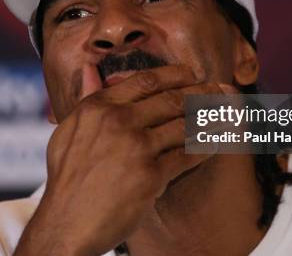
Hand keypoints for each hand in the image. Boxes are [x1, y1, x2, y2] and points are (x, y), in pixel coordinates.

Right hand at [13, 64, 235, 255]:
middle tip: (218, 91)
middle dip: (201, 93)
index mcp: (98, 107)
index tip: (192, 74)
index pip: (146, 80)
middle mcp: (118, 121)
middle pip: (172, 99)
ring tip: (224, 114)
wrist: (67, 223)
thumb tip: (91, 69)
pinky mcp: (151, 174)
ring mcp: (136, 147)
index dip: (175, 74)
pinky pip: (188, 155)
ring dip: (210, 118)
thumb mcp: (68, 131)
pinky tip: (215, 143)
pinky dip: (205, 147)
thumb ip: (85, 98)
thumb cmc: (67, 178)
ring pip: (185, 125)